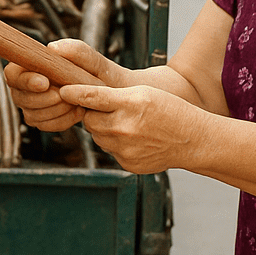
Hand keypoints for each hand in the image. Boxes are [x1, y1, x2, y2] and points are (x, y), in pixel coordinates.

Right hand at [3, 40, 131, 133]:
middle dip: (45, 100)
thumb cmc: (102, 75)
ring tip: (75, 102)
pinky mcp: (42, 120)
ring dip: (56, 111)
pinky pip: (43, 126)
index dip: (24, 81)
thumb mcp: (95, 61)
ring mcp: (33, 104)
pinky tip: (76, 111)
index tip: (45, 83)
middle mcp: (28, 85)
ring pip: (31, 115)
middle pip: (19, 98)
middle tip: (66, 96)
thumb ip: (77, 51)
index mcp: (34, 64)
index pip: (12, 74)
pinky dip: (62, 121)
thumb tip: (52, 48)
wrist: (113, 97)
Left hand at [57, 83, 198, 173]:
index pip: (92, 97)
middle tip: (107, 110)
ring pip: (97, 136)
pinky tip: (134, 139)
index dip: (74, 93)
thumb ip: (113, 95)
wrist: (192, 140)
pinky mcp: (127, 163)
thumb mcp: (143, 93)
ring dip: (104, 129)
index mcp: (131, 103)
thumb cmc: (168, 110)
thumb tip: (80, 99)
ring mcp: (125, 149)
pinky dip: (115, 144)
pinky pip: (109, 150)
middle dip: (93, 113)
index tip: (62, 91)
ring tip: (126, 124)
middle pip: (90, 119)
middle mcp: (125, 127)